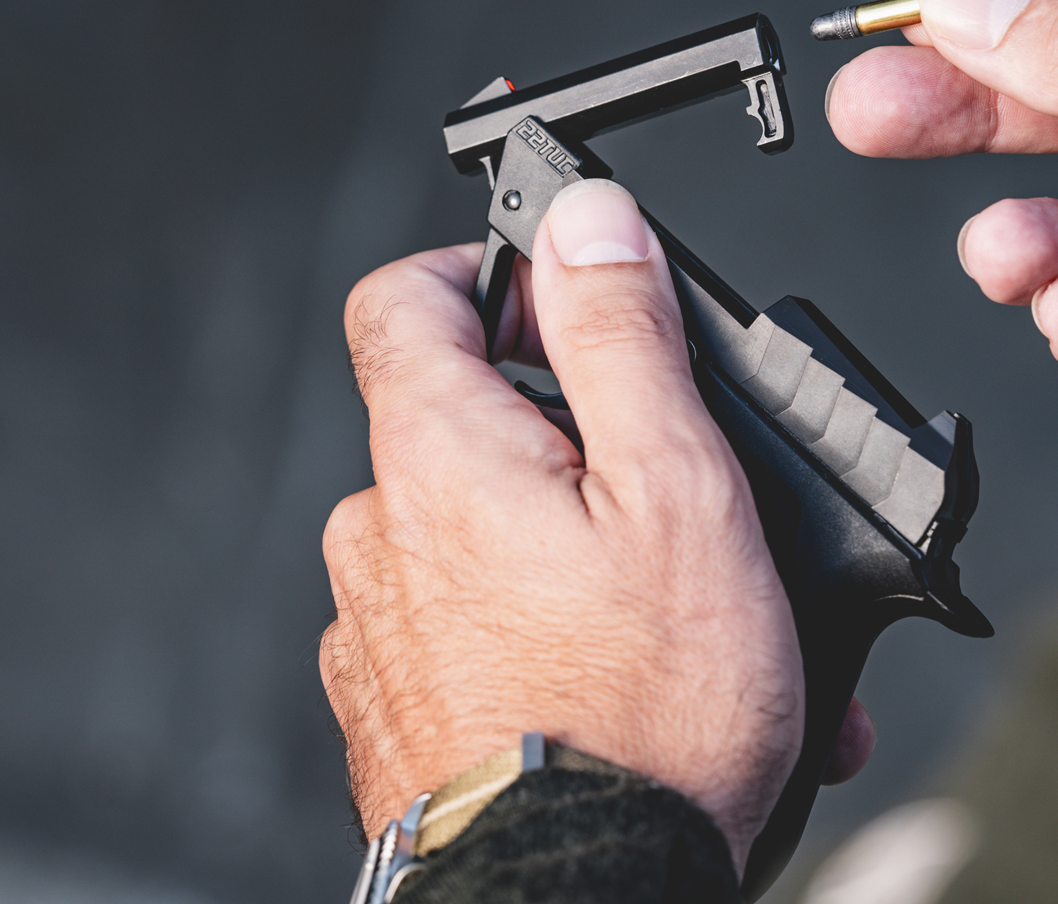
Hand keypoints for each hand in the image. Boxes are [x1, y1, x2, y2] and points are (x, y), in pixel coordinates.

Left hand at [319, 180, 801, 866]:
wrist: (580, 898)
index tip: (559, 301)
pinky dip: (539, 631)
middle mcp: (381, 532)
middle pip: (457, 422)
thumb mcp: (674, 489)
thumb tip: (586, 222)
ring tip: (681, 613)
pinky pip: (464, 630)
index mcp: (437, 454)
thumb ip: (622, 338)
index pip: (404, 296)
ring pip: (476, 537)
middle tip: (670, 492)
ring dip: (571, 550)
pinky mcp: (394, 710)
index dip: (483, 273)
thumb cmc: (640, 716)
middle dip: (568, 437)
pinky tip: (622, 675)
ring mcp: (377, 629)